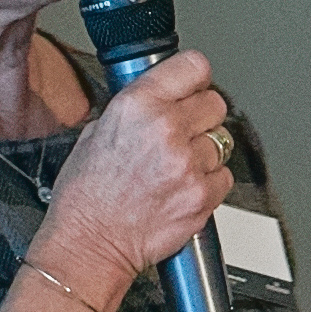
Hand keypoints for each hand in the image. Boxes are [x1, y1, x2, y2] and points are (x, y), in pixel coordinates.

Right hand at [31, 52, 234, 296]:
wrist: (89, 244)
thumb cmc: (86, 197)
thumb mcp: (96, 133)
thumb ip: (135, 110)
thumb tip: (162, 99)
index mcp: (137, 106)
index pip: (194, 66)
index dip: (195, 77)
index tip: (194, 85)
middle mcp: (166, 130)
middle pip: (216, 103)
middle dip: (202, 116)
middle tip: (185, 133)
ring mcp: (188, 164)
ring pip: (223, 142)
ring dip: (206, 152)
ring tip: (178, 167)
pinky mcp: (202, 196)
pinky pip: (224, 177)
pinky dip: (210, 182)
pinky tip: (183, 188)